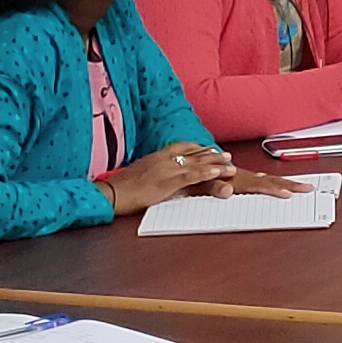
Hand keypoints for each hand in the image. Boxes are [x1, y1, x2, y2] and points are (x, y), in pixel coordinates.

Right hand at [102, 142, 234, 215]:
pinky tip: (218, 173)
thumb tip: (156, 177)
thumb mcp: (137, 176)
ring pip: (196, 164)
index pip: (180, 148)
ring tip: (230, 164)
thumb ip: (150, 173)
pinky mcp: (167, 182)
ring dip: (215, 164)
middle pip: (192, 155)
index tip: (209, 148)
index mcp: (155, 157)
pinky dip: (206, 173)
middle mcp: (162, 160)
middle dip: (211, 155)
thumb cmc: (120, 189)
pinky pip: (191, 176)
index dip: (197, 149)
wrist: (111, 193)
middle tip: (226, 155)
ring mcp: (165, 169)